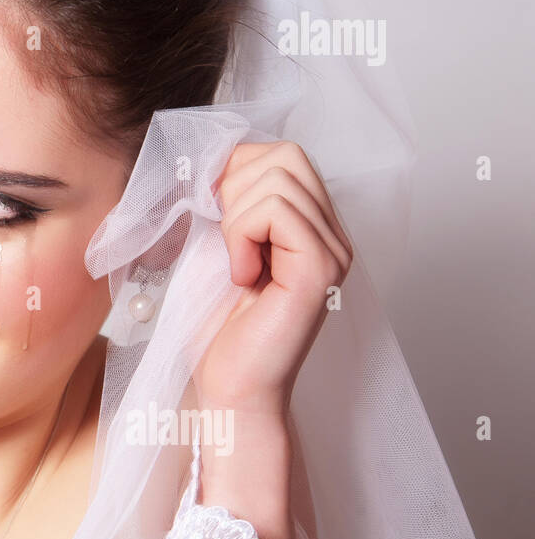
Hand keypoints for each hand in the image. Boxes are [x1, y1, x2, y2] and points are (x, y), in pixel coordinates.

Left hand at [194, 141, 352, 416]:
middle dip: (234, 185)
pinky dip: (243, 235)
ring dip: (235, 216)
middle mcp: (331, 233)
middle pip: (286, 155)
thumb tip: (205, 154)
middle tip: (223, 238)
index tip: (209, 212)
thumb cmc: (215, 324)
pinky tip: (242, 276)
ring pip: (280, 178)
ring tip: (235, 263)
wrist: (228, 385)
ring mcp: (333, 250)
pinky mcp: (321, 269)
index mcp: (308, 223)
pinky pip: (278, 211)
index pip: (281, 153)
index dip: (233, 169)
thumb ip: (219, 199)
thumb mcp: (210, 243)